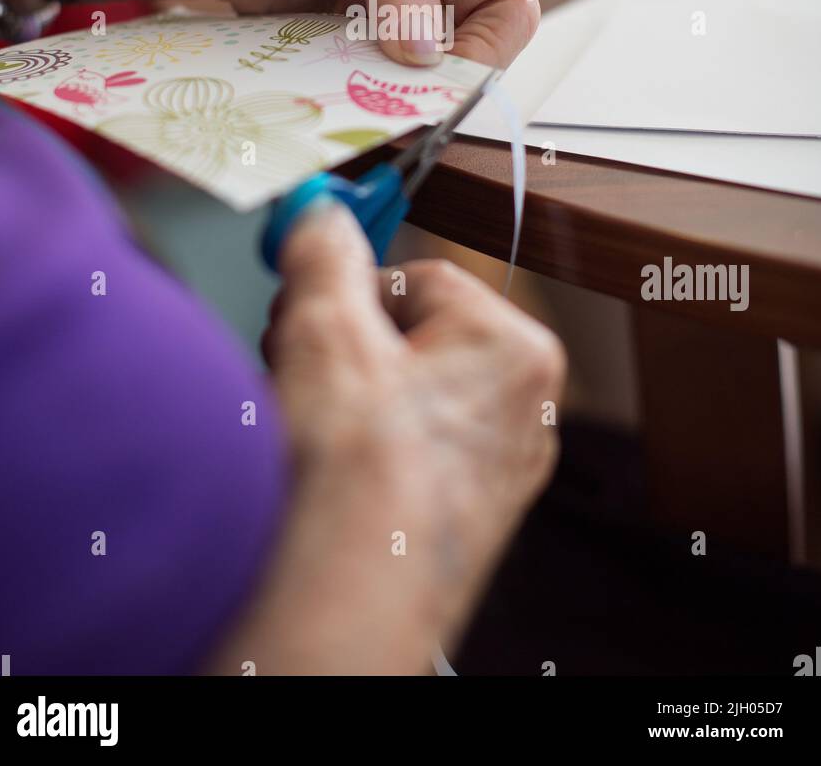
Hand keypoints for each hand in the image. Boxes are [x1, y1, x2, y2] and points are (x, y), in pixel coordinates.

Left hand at [34, 0, 536, 67]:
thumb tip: (425, 52)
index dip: (489, 46)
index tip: (446, 79)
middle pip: (471, 44)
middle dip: (442, 78)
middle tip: (399, 101)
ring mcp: (384, 3)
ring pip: (417, 71)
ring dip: (393, 90)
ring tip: (358, 98)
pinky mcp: (340, 33)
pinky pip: (365, 78)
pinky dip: (353, 93)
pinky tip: (329, 94)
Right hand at [252, 203, 564, 672]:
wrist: (346, 604)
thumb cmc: (357, 476)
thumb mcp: (324, 326)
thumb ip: (324, 253)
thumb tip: (320, 217)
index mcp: (516, 351)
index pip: (420, 279)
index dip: (349, 294)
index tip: (305, 304)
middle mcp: (523, 414)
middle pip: (408, 340)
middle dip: (341, 349)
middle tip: (297, 368)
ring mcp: (493, 475)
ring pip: (400, 400)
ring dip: (342, 400)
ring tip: (306, 429)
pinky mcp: (458, 523)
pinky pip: (402, 458)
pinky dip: (359, 456)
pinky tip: (321, 476)